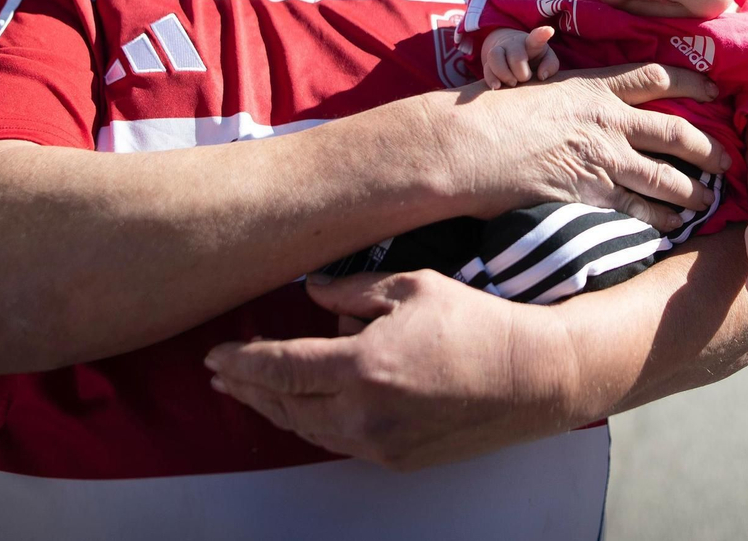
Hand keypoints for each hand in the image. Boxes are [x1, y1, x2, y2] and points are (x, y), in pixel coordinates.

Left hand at [205, 271, 578, 470]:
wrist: (532, 377)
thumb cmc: (477, 324)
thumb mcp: (413, 287)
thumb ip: (352, 294)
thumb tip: (312, 297)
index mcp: (363, 365)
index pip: (280, 368)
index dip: (242, 362)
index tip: (216, 355)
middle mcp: (363, 412)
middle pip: (284, 406)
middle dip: (247, 389)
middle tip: (221, 375)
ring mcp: (379, 442)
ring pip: (307, 430)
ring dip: (275, 410)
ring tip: (252, 392)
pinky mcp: (396, 458)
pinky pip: (338, 441)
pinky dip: (313, 422)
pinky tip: (305, 407)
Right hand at [439, 63, 729, 230]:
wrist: (464, 146)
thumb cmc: (488, 114)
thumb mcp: (532, 86)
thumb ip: (559, 88)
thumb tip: (557, 75)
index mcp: (593, 87)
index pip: (655, 77)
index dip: (691, 81)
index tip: (714, 88)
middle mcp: (607, 120)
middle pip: (675, 130)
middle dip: (707, 147)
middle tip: (725, 158)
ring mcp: (602, 158)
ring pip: (665, 175)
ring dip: (692, 189)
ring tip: (708, 199)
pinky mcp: (591, 194)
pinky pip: (638, 208)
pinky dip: (661, 217)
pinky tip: (674, 224)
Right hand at [481, 26, 559, 88]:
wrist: (510, 50)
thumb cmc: (534, 57)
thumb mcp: (546, 58)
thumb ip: (550, 65)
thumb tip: (541, 76)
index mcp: (531, 43)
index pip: (536, 38)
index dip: (542, 34)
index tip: (549, 31)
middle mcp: (513, 44)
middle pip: (515, 53)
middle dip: (521, 71)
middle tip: (525, 79)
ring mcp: (499, 51)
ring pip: (494, 56)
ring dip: (504, 73)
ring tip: (512, 83)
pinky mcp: (488, 63)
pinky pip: (486, 69)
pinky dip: (491, 79)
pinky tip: (497, 86)